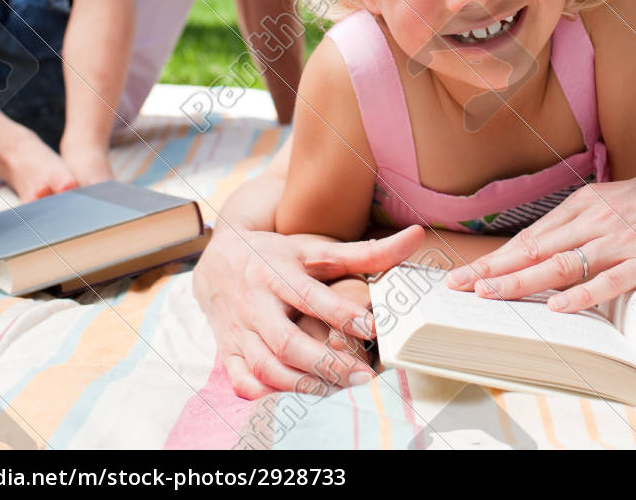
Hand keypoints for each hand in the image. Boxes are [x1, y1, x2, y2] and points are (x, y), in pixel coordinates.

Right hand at [193, 224, 422, 397]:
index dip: (339, 313)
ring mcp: (239, 329)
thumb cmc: (278, 255)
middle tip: (361, 378)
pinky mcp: (228, 350)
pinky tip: (294, 398)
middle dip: (323, 363)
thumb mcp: (316, 249)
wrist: (218, 260)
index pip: (309, 296)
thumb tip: (416, 236)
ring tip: (335, 391)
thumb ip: (367, 252)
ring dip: (301, 384)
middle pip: (285, 340)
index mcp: (277, 272)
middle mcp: (255, 302)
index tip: (371, 330)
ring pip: (265, 365)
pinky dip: (264, 394)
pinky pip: (241, 379)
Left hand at [445, 163, 635, 311]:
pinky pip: (608, 280)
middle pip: (536, 249)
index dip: (497, 257)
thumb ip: (583, 222)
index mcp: (587, 203)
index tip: (467, 273)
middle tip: (460, 286)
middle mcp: (597, 218)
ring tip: (490, 295)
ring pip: (561, 263)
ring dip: (522, 281)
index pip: (532, 236)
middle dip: (494, 269)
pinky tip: (557, 305)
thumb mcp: (617, 201)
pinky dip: (581, 294)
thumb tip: (547, 247)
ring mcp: (622, 240)